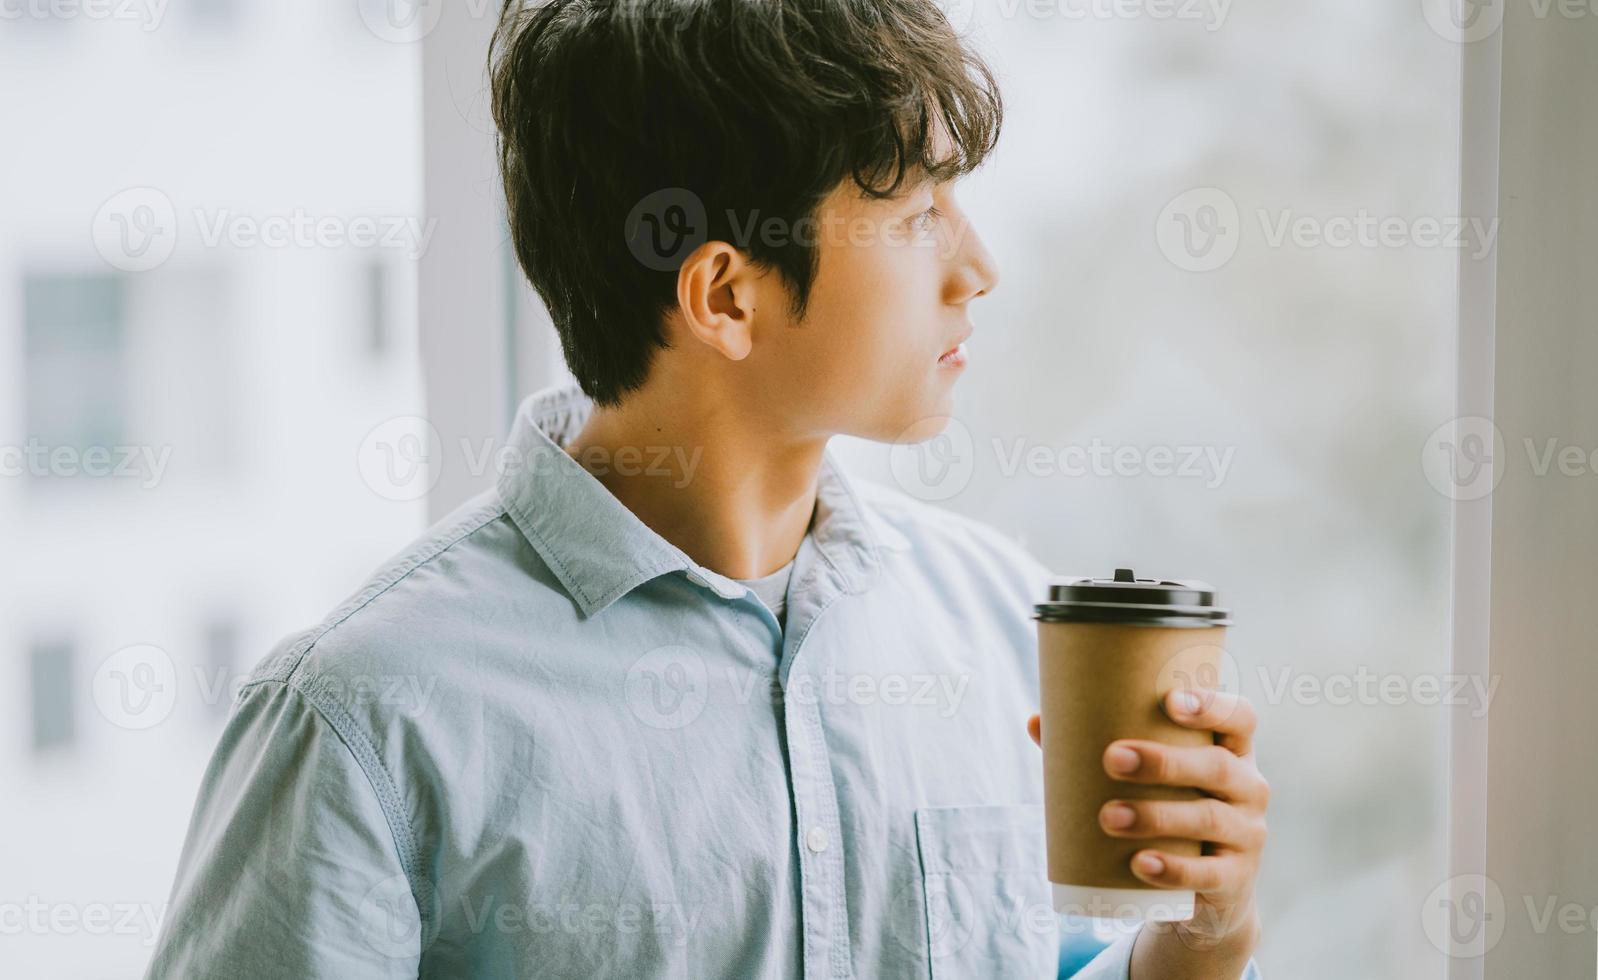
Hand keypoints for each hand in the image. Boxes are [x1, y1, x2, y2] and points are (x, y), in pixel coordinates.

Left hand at [1027, 689, 1267, 960]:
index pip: (1241, 718)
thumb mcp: (1149, 781)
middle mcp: (1249, 788)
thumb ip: (1097, 749)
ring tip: (1108, 815)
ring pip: (1208, 819)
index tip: (1170, 701)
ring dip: (1156, 815)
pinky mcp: (1235, 879)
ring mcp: (1247, 834)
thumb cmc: (1169, 812)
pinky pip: (1209, 874)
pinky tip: (1140, 863)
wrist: (1202, 893)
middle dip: (1164, 762)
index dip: (1213, 706)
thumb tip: (1036, 721)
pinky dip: (1173, 869)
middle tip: (1111, 759)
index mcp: (1232, 752)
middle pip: (1218, 767)